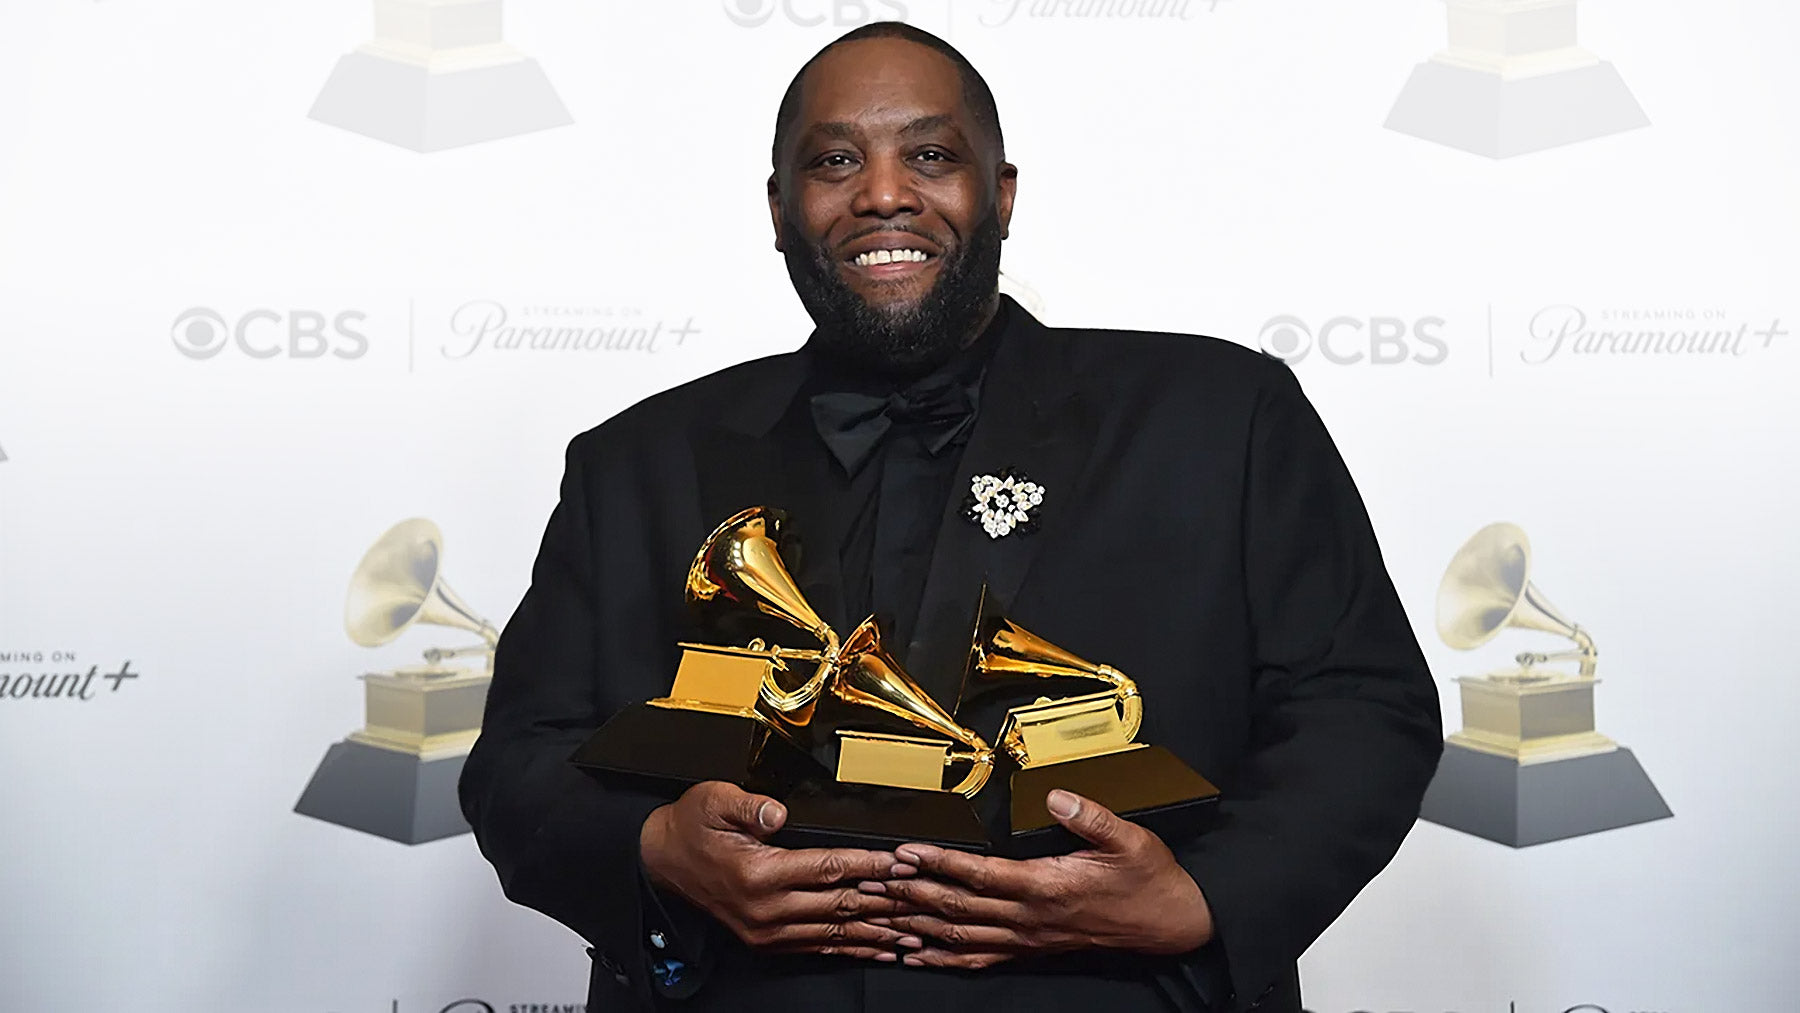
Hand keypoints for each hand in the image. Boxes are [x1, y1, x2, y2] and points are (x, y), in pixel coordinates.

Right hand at [639, 781, 921, 960]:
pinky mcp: (766, 940)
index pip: (829, 868)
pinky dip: (851, 949)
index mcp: (759, 873)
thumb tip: (777, 813)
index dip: (870, 865)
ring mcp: (767, 930)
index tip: (902, 863)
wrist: (660, 861)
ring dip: (876, 933)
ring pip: (835, 933)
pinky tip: (876, 948)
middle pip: (840, 906)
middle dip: (887, 902)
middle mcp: (766, 908)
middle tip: (924, 900)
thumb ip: (749, 806)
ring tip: (913, 933)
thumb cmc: (690, 827)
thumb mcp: (714, 800)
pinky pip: (818, 947)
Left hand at [861, 789, 1212, 969]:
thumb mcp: (1129, 838)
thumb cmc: (1148, 879)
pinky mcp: (1031, 948)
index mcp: (1047, 886)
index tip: (905, 852)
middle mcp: (1030, 918)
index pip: (980, 875)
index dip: (940, 863)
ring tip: (879, 915)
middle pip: (957, 908)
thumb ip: (1090, 817)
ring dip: (916, 924)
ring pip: (960, 936)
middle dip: (910, 894)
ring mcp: (1028, 938)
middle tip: (871, 882)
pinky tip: (915, 954)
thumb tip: (1057, 795)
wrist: (1169, 924)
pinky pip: (979, 958)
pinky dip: (942, 958)